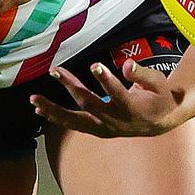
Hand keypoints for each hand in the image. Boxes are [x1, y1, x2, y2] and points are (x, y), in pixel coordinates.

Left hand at [30, 59, 188, 137]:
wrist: (160, 122)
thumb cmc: (159, 97)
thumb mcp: (158, 83)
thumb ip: (142, 74)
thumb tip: (126, 65)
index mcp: (133, 109)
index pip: (118, 94)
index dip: (107, 81)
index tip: (95, 65)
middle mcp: (116, 122)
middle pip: (90, 105)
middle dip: (71, 87)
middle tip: (55, 70)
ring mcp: (104, 128)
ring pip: (76, 121)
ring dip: (54, 110)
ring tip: (34, 100)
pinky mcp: (97, 130)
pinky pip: (74, 125)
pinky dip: (56, 117)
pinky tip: (39, 108)